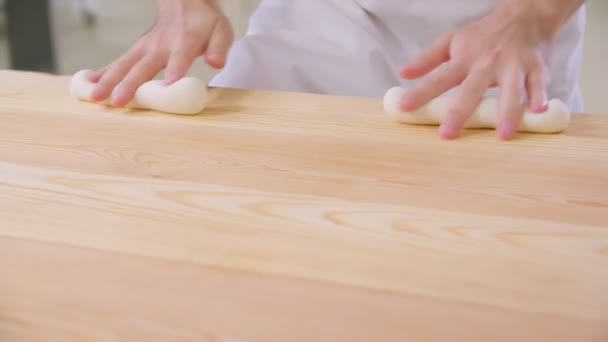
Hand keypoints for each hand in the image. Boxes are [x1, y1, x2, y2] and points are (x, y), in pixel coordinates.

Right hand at [89, 0, 232, 106]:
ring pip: (124, 64)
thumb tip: (216, 63)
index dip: (173, 72)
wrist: (185, 2)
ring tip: (95, 97)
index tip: (164, 88)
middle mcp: (160, 45)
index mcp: (184, 41)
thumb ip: (219, 48)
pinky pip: (118, 62)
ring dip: (108, 80)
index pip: (179, 59)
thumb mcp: (221, 31)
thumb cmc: (206, 23)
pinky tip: (88, 85)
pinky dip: (102, 73)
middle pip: (143, 66)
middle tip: (117, 101)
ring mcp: (145, 47)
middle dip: (129, 84)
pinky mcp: (136, 50)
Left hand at [398, 4, 552, 139]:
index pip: (438, 78)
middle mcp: (488, 62)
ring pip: (511, 90)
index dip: (421, 92)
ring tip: (503, 134)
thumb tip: (402, 73)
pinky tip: (536, 112)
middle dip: (459, 112)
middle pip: (472, 89)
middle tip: (447, 134)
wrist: (525, 14)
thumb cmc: (484, 34)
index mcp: (464, 58)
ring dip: (508, 112)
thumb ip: (427, 59)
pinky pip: (539, 83)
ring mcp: (514, 65)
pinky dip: (540, 96)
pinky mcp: (537, 67)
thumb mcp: (452, 40)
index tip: (405, 107)